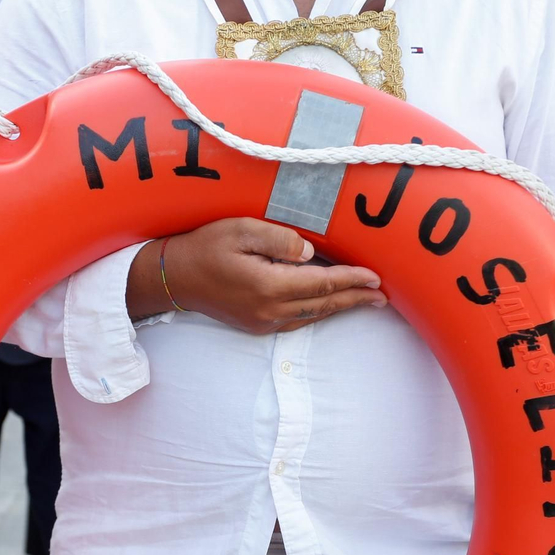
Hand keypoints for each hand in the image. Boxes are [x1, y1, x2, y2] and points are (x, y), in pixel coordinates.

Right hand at [130, 217, 386, 333]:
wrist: (172, 278)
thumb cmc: (204, 247)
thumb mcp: (240, 229)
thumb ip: (279, 239)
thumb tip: (311, 253)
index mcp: (268, 286)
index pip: (321, 284)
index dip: (351, 280)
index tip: (375, 277)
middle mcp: (269, 310)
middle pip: (322, 305)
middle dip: (354, 299)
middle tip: (382, 296)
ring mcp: (262, 321)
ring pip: (312, 316)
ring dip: (339, 308)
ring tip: (365, 301)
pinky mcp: (256, 324)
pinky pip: (296, 320)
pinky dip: (318, 312)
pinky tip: (328, 305)